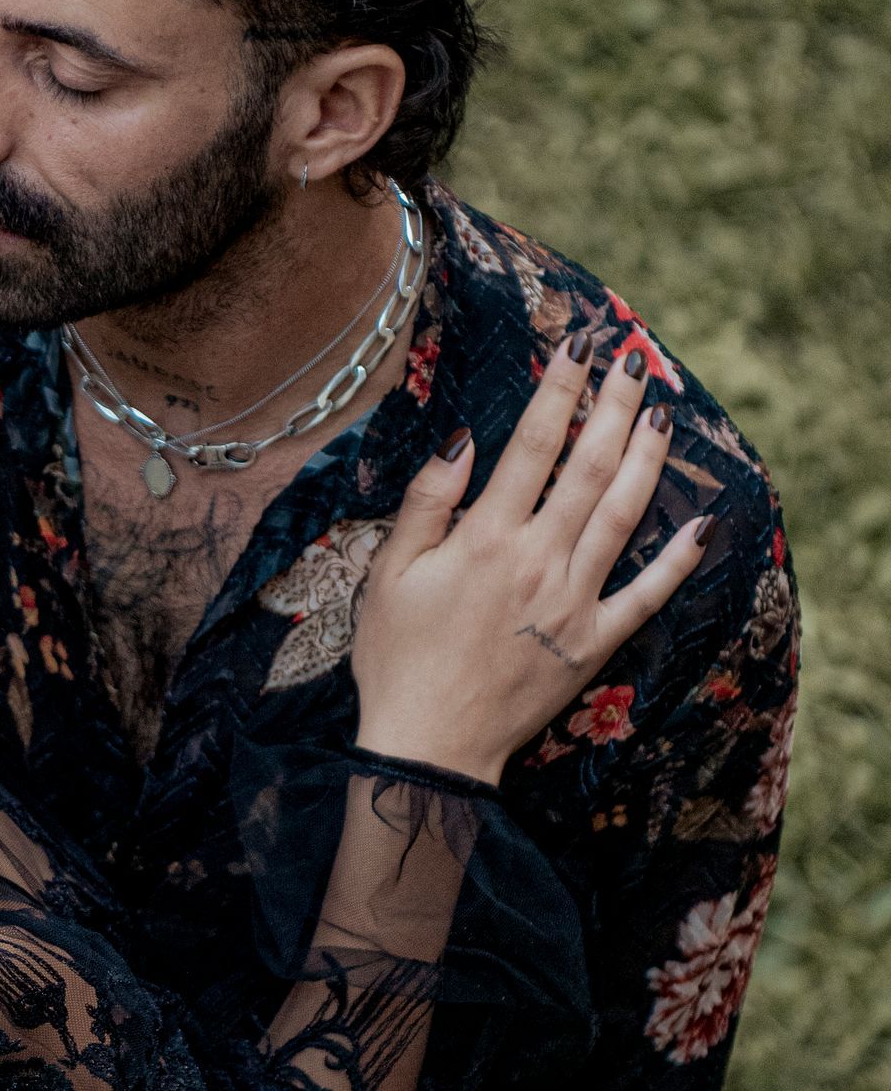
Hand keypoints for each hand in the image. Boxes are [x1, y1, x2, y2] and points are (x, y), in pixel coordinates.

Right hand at [353, 327, 709, 782]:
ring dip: (647, 459)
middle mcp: (538, 560)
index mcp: (486, 538)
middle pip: (588, 466)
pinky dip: (677, 562)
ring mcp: (572, 601)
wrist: (429, 746)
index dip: (559, 389)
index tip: (578, 344)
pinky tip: (703, 525)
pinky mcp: (592, 641)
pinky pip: (645, 596)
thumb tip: (462, 440)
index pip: (533, 445)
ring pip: (622, 515)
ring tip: (663, 413)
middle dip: (614, 405)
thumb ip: (427, 503)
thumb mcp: (388, 574)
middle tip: (636, 358)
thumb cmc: (396, 658)